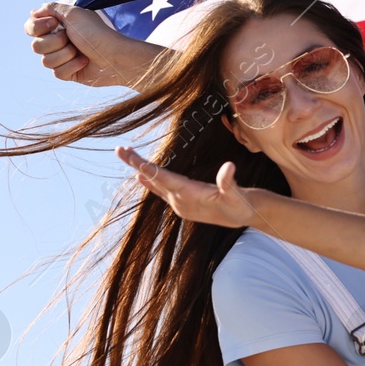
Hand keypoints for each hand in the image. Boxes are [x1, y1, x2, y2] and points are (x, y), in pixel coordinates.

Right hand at [26, 1, 155, 87]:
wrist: (115, 56)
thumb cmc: (97, 33)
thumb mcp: (74, 14)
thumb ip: (52, 8)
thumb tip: (34, 12)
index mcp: (56, 26)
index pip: (30, 28)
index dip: (38, 27)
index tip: (54, 24)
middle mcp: (57, 42)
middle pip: (36, 46)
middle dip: (55, 42)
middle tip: (72, 38)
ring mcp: (62, 58)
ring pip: (45, 62)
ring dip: (66, 55)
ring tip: (81, 51)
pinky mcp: (68, 73)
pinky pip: (57, 73)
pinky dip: (72, 66)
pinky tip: (85, 62)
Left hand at [117, 145, 258, 227]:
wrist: (244, 216)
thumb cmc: (242, 204)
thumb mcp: (237, 194)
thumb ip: (229, 182)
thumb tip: (229, 166)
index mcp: (190, 195)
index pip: (164, 179)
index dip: (148, 168)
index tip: (133, 158)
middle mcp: (180, 200)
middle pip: (154, 179)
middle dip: (137, 163)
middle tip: (120, 149)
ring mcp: (180, 203)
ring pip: (155, 183)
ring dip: (141, 169)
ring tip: (126, 154)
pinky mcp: (183, 203)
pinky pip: (161, 190)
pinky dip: (150, 180)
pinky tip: (141, 175)